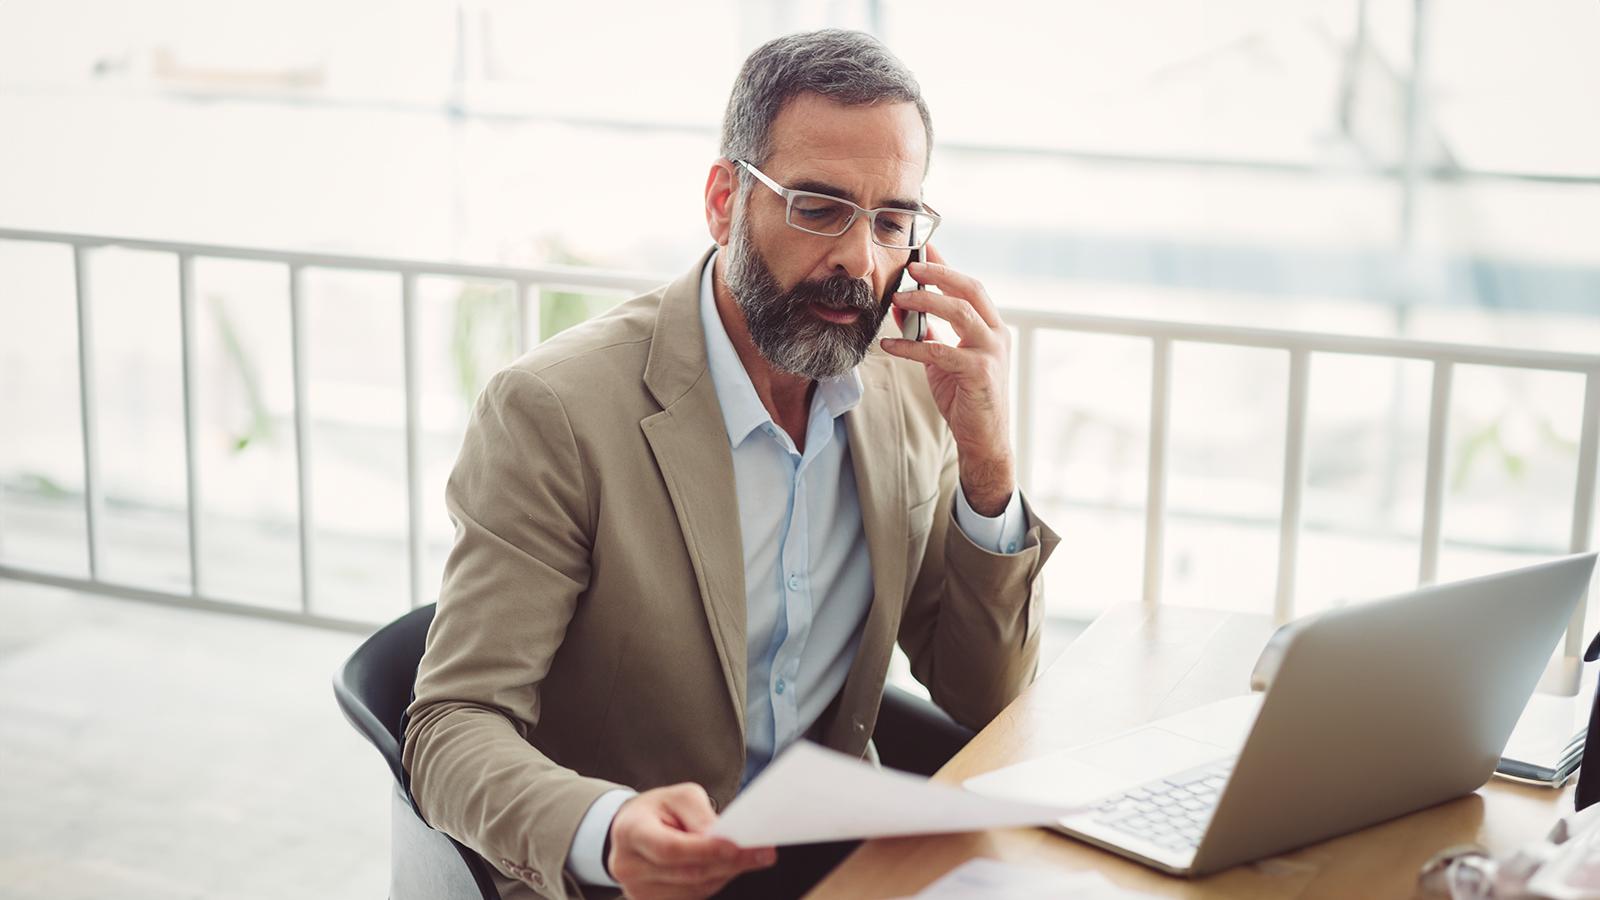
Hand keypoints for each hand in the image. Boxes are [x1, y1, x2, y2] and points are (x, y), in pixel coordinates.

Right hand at [607, 783, 775, 898]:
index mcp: (631, 831)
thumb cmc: (658, 810)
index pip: (670, 848)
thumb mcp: (678, 797)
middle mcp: (629, 866)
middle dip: (729, 863)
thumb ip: (701, 816)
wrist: (631, 830)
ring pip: (694, 889)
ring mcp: (637, 890)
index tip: (736, 846)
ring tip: (749, 855)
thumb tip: (723, 838)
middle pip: (687, 872)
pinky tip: (726, 866)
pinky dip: (714, 881)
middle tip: (764, 853)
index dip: (705, 850)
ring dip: (725, 873)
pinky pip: (692, 897)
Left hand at [880, 245, 1015, 515]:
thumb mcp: (942, 359)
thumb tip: (901, 306)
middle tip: (911, 267)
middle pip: (971, 290)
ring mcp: (991, 353)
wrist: (983, 439)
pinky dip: (912, 346)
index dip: (946, 266)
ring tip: (899, 297)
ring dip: (927, 301)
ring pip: (960, 313)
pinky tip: (890, 344)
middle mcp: (996, 334)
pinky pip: (940, 351)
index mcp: (990, 327)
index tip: (923, 249)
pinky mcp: (980, 373)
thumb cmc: (964, 397)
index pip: (970, 286)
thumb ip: (927, 332)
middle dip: (940, 274)